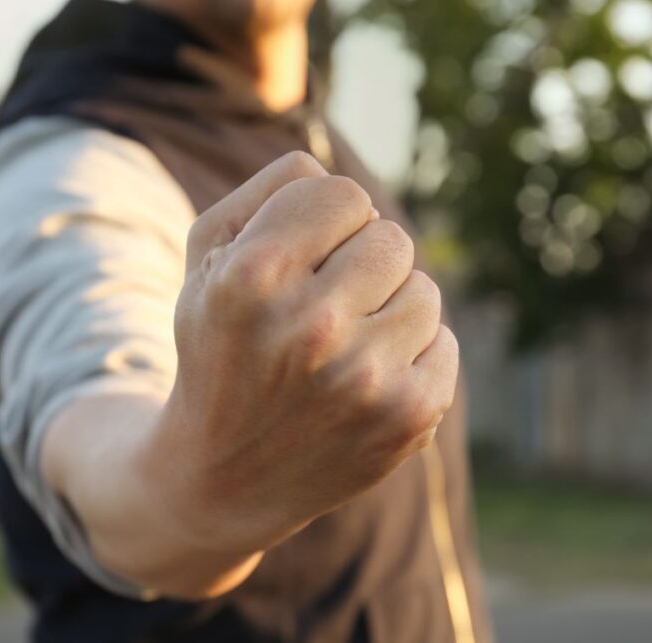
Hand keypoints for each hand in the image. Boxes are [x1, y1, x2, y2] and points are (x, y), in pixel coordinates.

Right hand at [150, 151, 459, 553]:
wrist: (222, 478)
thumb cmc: (219, 348)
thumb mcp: (206, 260)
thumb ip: (269, 191)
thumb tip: (337, 173)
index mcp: (253, 277)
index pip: (342, 193)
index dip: (325, 223)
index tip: (302, 258)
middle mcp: (311, 327)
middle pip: (390, 238)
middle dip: (359, 264)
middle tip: (322, 310)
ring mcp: (366, 378)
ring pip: (424, 289)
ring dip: (388, 310)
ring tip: (341, 350)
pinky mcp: (409, 415)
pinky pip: (445, 342)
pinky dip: (413, 355)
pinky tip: (366, 383)